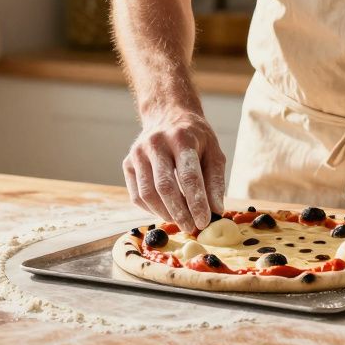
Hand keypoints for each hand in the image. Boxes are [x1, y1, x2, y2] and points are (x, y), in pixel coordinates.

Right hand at [123, 109, 225, 232]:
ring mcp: (138, 153)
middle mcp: (156, 143)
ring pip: (148, 193)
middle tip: (191, 228)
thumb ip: (216, 181)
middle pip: (165, 186)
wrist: (167, 115)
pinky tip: (165, 211)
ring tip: (180, 221)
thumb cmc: (195, 138)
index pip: (189, 176)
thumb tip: (216, 211)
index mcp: (181, 138)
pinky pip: (137, 195)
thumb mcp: (213, 152)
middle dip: (179, 212)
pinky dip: (151, 209)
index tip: (204, 222)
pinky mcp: (127, 163)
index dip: (197, 202)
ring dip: (164, 213)